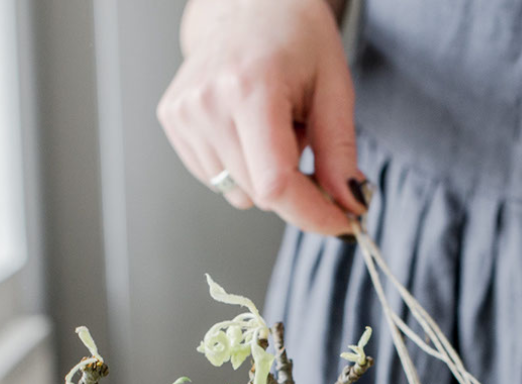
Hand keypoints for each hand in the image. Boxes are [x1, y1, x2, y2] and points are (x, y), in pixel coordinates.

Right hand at [159, 0, 364, 233]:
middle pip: (260, 195)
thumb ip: (340, 154)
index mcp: (249, 90)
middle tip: (306, 142)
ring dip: (265, 176)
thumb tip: (348, 207)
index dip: (311, 215)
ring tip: (272, 127)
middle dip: (296, 189)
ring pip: (239, 193)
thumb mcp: (334, 89)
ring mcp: (184, 114)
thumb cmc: (296, 38)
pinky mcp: (172, 121)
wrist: (249, 4)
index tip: (340, 224)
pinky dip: (242, 167)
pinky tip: (247, 128)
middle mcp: (207, 104)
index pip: (276, 184)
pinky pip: (217, 179)